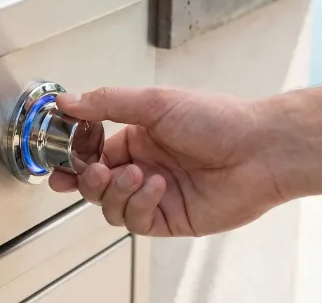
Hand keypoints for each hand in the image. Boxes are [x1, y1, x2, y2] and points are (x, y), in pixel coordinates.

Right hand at [49, 87, 285, 236]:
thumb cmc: (218, 120)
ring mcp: (155, 195)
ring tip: (137, 175)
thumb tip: (67, 100)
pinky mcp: (170, 219)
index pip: (90, 152)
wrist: (260, 149)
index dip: (73, 157)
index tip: (60, 155)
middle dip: (87, 179)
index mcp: (137, 137)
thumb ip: (106, 102)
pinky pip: (135, 222)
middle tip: (94, 171)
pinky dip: (138, 204)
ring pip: (110, 206)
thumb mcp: (155, 102)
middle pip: (94, 184)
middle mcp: (144, 166)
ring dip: (116, 191)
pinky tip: (156, 187)